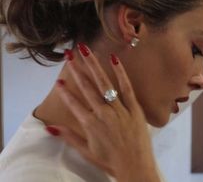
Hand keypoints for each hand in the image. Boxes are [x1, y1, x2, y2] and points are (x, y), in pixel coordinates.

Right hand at [49, 43, 155, 177]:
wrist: (136, 167)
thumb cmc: (110, 160)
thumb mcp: (86, 151)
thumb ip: (68, 137)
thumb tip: (50, 127)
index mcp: (90, 124)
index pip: (73, 104)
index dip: (65, 92)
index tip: (58, 81)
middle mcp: (102, 113)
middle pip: (87, 88)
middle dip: (77, 70)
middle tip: (70, 55)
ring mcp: (119, 109)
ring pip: (104, 83)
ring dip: (93, 65)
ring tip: (85, 50)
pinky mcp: (134, 108)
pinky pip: (126, 87)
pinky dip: (120, 73)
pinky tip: (114, 59)